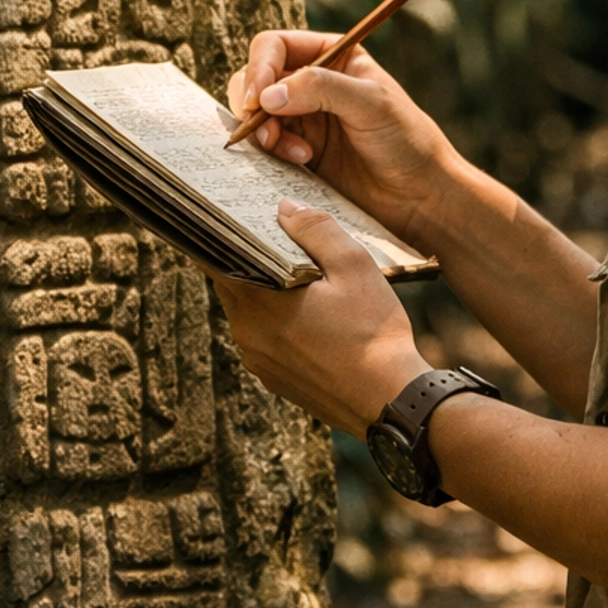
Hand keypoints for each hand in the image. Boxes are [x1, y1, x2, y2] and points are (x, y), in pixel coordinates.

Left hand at [211, 200, 427, 434]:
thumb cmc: (373, 332)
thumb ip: (315, 230)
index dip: (223, 234)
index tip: (229, 214)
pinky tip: (310, 315)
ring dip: (264, 292)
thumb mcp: (353, 265)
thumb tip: (285, 208)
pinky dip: (277, 322)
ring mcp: (259, 361)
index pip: (217, 258)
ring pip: (249, 312)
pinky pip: (264, 339)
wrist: (390, 400)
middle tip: (272, 235)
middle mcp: (247, 334)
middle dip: (249, 259)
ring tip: (297, 274)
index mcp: (257, 302)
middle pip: (232, 283)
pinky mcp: (275, 380)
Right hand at [226, 28, 456, 244]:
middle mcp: (312, 82)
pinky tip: (302, 161)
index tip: (258, 100)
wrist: (419, 195)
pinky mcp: (298, 151)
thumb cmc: (408, 140)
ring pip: (255, 114)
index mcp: (332, 55)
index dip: (259, 69)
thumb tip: (268, 95)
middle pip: (256, 78)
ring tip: (295, 153)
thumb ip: (320, 89)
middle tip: (264, 132)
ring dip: (264, 132)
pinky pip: (266, 145)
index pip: (275, 47)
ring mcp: (303, 118)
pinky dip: (272, 153)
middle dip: (253, 104)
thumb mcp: (371, 103)